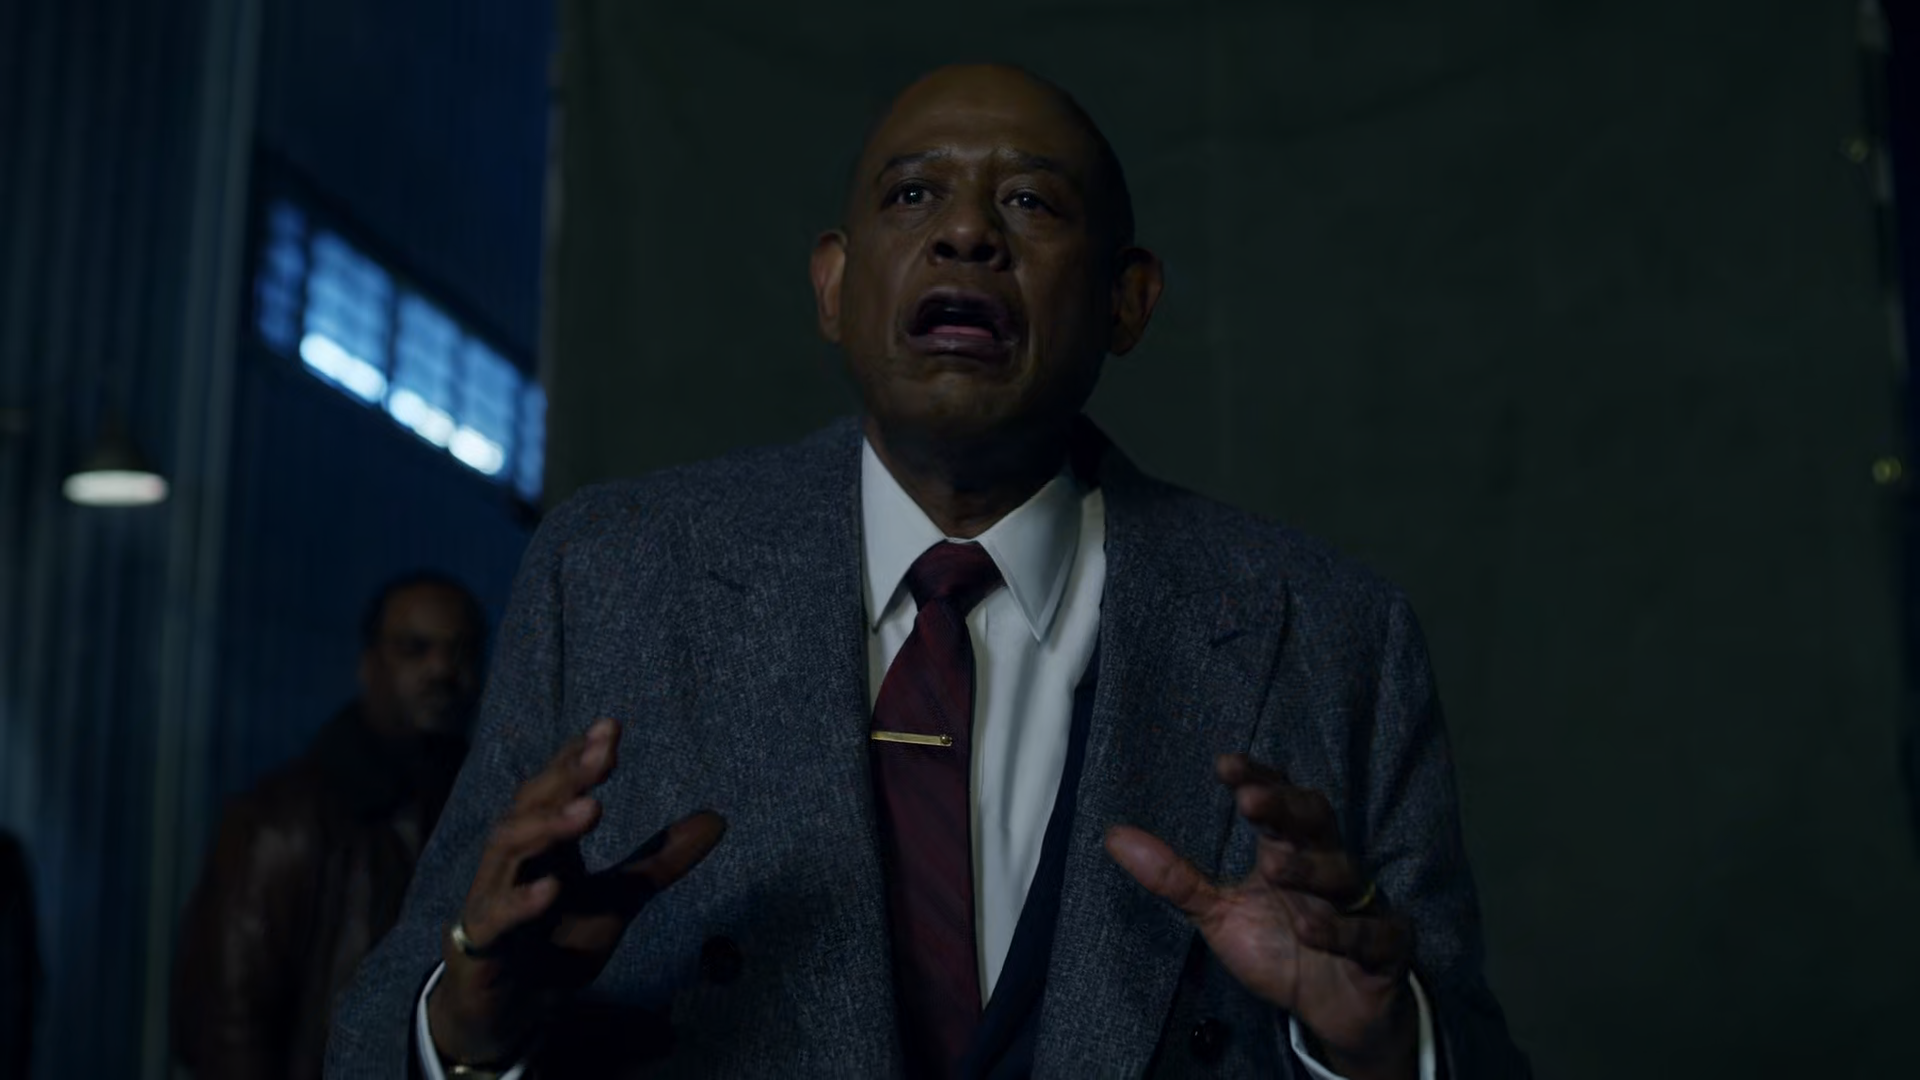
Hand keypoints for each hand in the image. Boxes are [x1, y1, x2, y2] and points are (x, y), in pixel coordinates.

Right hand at [427, 719, 726, 1066]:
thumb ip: (659, 862)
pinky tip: (550, 889)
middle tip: (605, 751)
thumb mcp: (617, 902)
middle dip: (568, 775)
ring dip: (548, 825)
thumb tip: (719, 818)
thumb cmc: (554, 944)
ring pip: (509, 847)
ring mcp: (491, 896)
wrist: (506, 1015)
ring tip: (592, 808)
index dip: (580, 756)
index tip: (612, 726)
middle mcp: (514, 859)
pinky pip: (494, 916)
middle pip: (532, 803)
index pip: (558, 785)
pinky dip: (520, 901)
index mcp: (545, 842)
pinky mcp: (478, 943)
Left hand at [1106, 754, 1416, 1079]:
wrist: (1332, 1012)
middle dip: (1287, 806)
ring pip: (1343, 874)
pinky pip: (1370, 934)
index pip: (1278, 801)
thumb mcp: (1218, 914)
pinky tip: (1310, 927)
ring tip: (1275, 868)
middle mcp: (1327, 866)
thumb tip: (1113, 836)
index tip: (1225, 765)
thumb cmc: (1279, 949)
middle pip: (1317, 820)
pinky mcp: (1385, 948)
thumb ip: (1174, 878)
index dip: (1258, 778)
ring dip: (1309, 869)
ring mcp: (1360, 905)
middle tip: (1251, 799)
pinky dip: (1342, 930)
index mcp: (1288, 850)